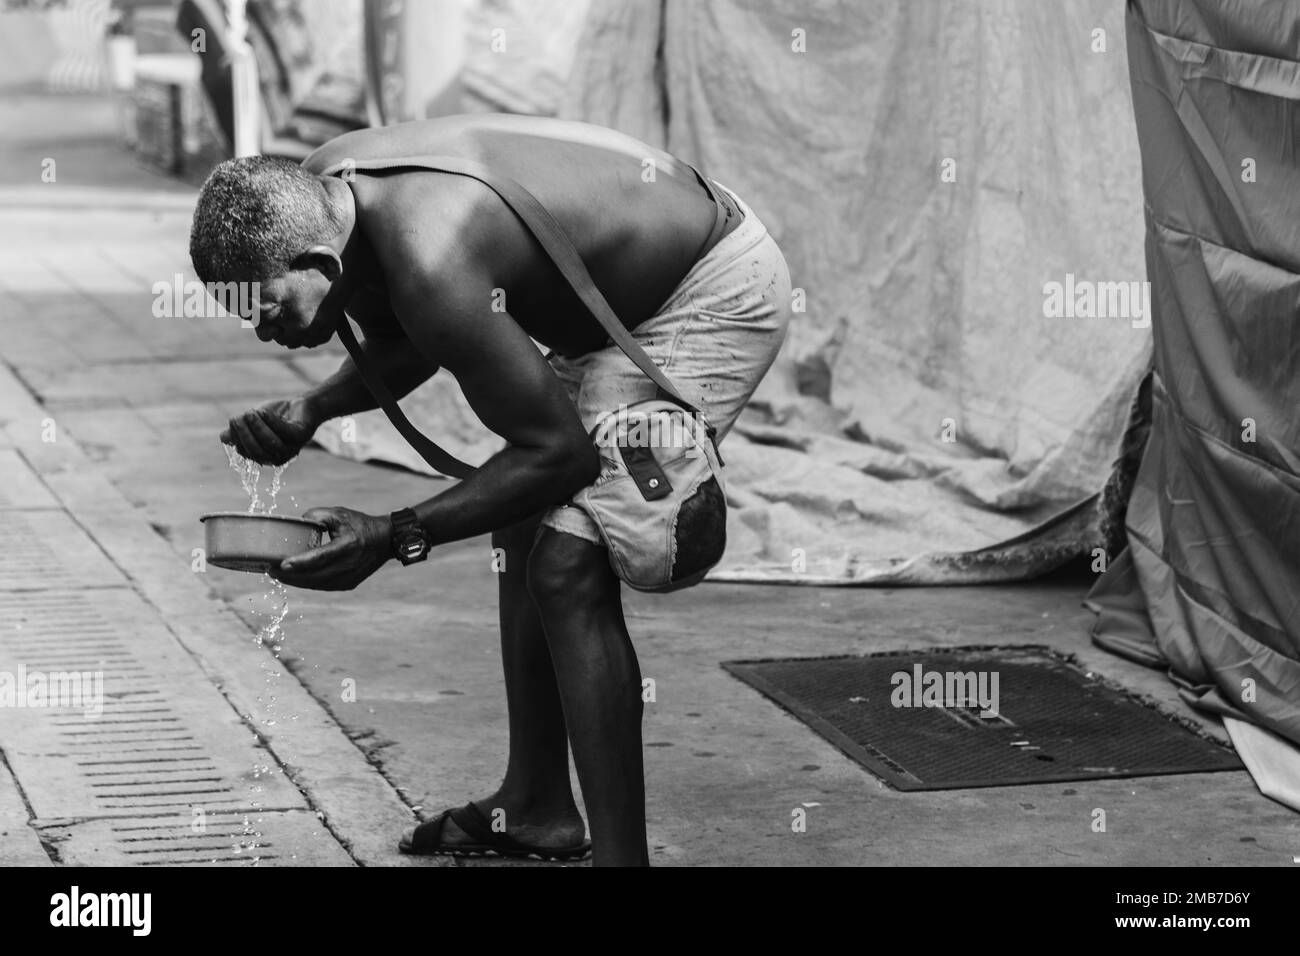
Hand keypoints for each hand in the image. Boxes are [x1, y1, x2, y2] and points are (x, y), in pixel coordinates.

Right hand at [221, 397, 318, 464]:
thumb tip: (224, 437)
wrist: (301, 407)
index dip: (237, 438)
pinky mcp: (302, 435)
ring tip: (251, 413)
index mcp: (266, 456)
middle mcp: (279, 456)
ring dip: (258, 427)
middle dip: (245, 434)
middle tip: (239, 417)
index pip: (247, 453)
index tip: (233, 421)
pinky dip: (271, 421)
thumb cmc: (275, 417)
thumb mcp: (253, 423)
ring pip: (271, 443)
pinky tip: (264, 412)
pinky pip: (284, 431)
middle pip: (258, 451)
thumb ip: (239, 431)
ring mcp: (292, 447)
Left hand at [270, 507, 391, 590]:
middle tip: (270, 569)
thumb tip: (298, 522)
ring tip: (278, 574)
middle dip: (290, 575)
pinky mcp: (348, 584)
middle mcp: (349, 565)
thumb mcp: (340, 513)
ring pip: (316, 584)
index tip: (280, 565)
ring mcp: (349, 578)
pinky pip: (322, 585)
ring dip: (296, 581)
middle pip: (314, 576)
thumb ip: (317, 515)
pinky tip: (295, 577)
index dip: (299, 563)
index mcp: (348, 546)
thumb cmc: (359, 524)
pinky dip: (307, 582)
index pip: (320, 558)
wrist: (385, 541)